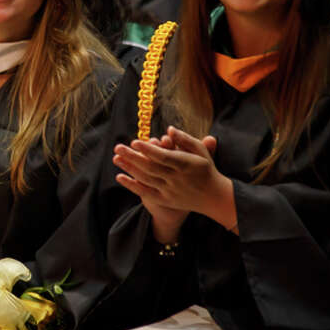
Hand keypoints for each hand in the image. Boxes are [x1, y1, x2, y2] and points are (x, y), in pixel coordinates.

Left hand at [115, 126, 233, 232]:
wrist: (214, 197)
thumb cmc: (205, 169)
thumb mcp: (201, 152)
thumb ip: (185, 140)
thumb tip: (169, 129)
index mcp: (186, 165)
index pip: (164, 157)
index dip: (149, 150)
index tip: (135, 142)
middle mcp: (177, 179)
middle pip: (151, 167)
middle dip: (133, 157)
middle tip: (117, 147)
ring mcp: (170, 191)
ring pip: (146, 179)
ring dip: (129, 168)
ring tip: (116, 158)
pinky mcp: (165, 200)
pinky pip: (146, 193)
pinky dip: (132, 185)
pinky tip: (119, 176)